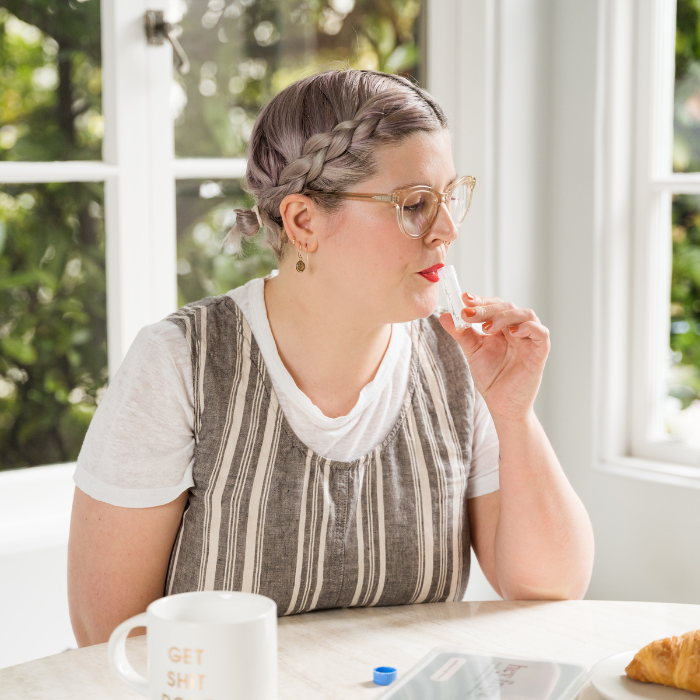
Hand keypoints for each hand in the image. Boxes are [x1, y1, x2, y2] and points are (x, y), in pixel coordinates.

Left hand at [438, 295, 550, 420]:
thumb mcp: (472, 351)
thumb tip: (444, 315)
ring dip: (504, 316)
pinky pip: (541, 332)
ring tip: (486, 328)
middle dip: (486, 308)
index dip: (481, 300)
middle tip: (468, 313)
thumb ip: (461, 333)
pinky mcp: (540, 352)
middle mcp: (517, 329)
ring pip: (525, 314)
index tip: (464, 298)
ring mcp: (529, 340)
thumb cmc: (491, 378)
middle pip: (507, 306)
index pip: (494, 304)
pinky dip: (528, 328)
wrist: (501, 405)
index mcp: (502, 327)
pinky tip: (512, 333)